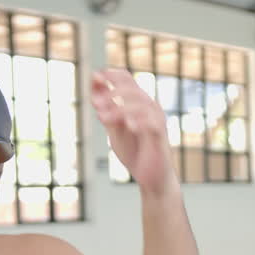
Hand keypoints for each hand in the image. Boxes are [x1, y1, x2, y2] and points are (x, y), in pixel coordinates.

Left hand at [91, 69, 177, 195]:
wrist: (152, 179)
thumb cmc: (135, 153)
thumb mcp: (114, 129)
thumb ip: (105, 110)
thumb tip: (94, 87)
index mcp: (138, 103)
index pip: (126, 79)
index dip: (110, 75)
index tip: (94, 77)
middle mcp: (149, 107)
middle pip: (132, 88)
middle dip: (111, 93)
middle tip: (95, 104)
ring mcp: (156, 120)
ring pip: (140, 103)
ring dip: (119, 108)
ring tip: (103, 117)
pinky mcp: (160, 134)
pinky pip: (151, 121)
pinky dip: (138, 120)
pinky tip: (127, 125)